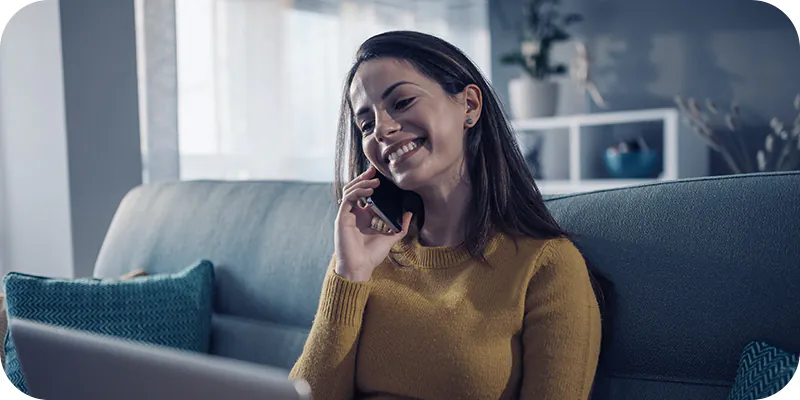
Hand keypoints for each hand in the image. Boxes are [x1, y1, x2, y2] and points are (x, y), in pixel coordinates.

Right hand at [334, 166, 412, 281]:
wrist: (360, 267)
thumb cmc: (371, 256)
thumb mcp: (390, 237)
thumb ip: (400, 226)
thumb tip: (410, 213)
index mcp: (363, 218)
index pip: (365, 195)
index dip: (371, 184)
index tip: (382, 177)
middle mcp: (353, 214)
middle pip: (355, 189)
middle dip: (364, 178)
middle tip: (374, 170)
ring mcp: (346, 215)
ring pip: (349, 191)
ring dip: (361, 182)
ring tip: (374, 180)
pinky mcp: (342, 217)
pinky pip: (348, 198)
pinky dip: (358, 191)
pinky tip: (369, 189)